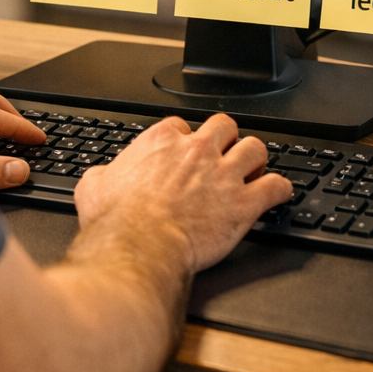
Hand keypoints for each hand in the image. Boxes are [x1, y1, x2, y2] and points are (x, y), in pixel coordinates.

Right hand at [72, 113, 291, 272]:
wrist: (140, 246)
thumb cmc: (118, 221)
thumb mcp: (92, 187)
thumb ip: (101, 175)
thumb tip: (99, 177)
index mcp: (162, 141)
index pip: (183, 125)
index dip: (186, 139)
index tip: (186, 153)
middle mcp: (197, 151)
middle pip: (226, 126)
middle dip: (228, 139)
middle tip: (225, 154)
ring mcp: (224, 175)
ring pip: (256, 149)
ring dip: (256, 160)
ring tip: (254, 170)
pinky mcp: (243, 203)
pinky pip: (276, 186)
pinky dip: (280, 190)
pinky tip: (277, 194)